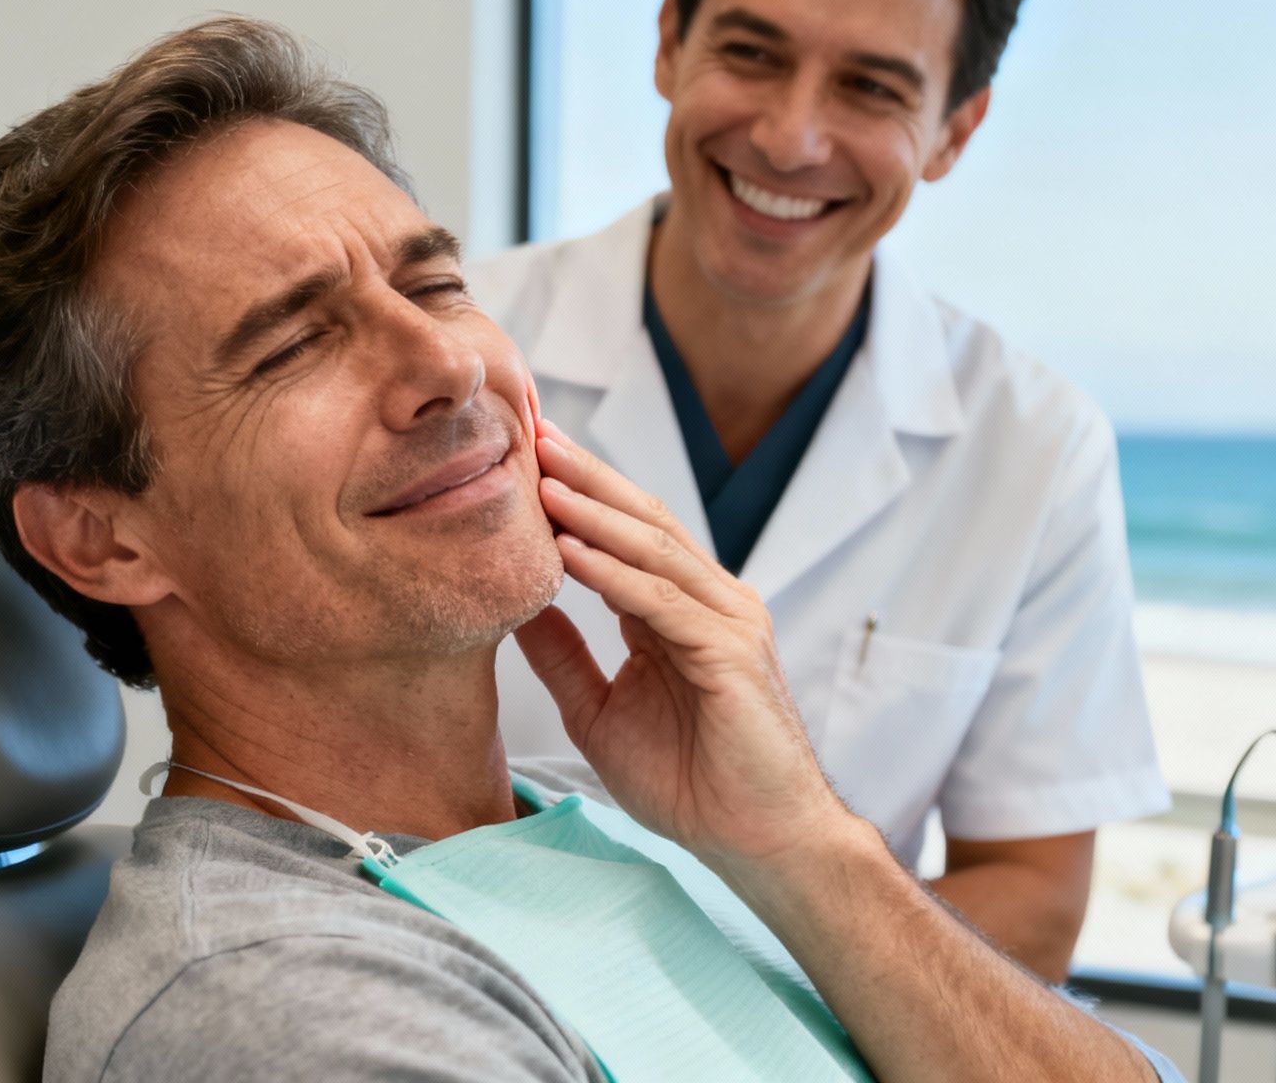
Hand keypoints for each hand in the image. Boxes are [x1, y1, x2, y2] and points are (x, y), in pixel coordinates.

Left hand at [514, 420, 857, 885]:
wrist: (758, 844)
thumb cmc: (691, 785)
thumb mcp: (600, 713)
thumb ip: (563, 657)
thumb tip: (517, 607)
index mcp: (681, 612)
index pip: (626, 534)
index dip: (578, 493)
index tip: (525, 456)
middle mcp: (711, 603)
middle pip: (643, 521)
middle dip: (586, 476)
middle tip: (532, 433)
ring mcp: (728, 622)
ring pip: (654, 550)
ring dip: (594, 511)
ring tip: (541, 476)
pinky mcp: (732, 652)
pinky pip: (662, 602)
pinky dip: (613, 573)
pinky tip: (570, 548)